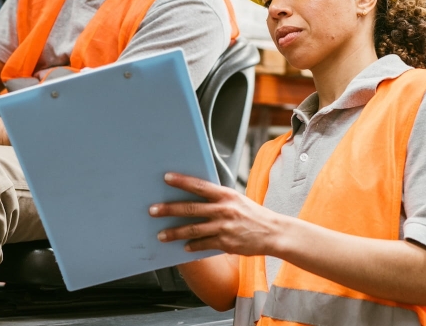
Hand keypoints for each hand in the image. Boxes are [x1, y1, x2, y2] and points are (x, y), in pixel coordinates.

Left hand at [150, 173, 287, 256]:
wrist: (273, 233)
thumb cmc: (253, 215)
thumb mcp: (237, 200)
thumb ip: (218, 199)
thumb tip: (196, 197)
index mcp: (226, 195)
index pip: (199, 186)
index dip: (181, 181)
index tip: (166, 178)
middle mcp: (224, 209)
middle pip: (190, 208)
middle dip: (169, 209)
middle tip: (152, 210)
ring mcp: (224, 227)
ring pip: (193, 229)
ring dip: (174, 232)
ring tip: (161, 235)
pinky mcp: (226, 243)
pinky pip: (203, 244)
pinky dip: (192, 246)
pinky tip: (184, 248)